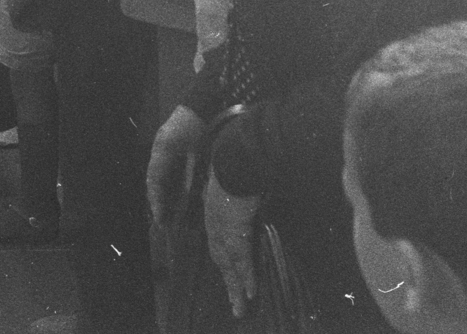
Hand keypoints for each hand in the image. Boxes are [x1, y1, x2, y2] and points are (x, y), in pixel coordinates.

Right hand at [146, 105, 207, 229]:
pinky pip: (159, 168)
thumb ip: (193, 177)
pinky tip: (169, 193)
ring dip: (159, 193)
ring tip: (164, 212)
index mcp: (163, 151)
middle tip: (161, 221)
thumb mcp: (198, 156)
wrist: (198, 105)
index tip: (161, 219)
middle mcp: (157, 150)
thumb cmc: (200, 130)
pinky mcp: (163, 145)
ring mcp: (158, 146)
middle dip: (156, 201)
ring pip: (154, 175)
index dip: (157, 202)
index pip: (155, 181)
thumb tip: (191, 202)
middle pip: (152, 180)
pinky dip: (163, 183)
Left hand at [205, 173, 260, 318]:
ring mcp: (224, 230)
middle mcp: (215, 224)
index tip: (230, 278)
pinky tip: (251, 293)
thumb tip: (252, 201)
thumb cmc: (237, 166)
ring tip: (241, 308)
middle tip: (235, 304)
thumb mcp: (236, 184)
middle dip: (229, 283)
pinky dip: (247, 278)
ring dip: (236, 288)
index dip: (225, 263)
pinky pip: (242, 260)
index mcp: (214, 213)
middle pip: (221, 261)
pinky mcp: (236, 232)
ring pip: (230, 266)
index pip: (218, 245)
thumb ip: (240, 198)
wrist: (235, 158)